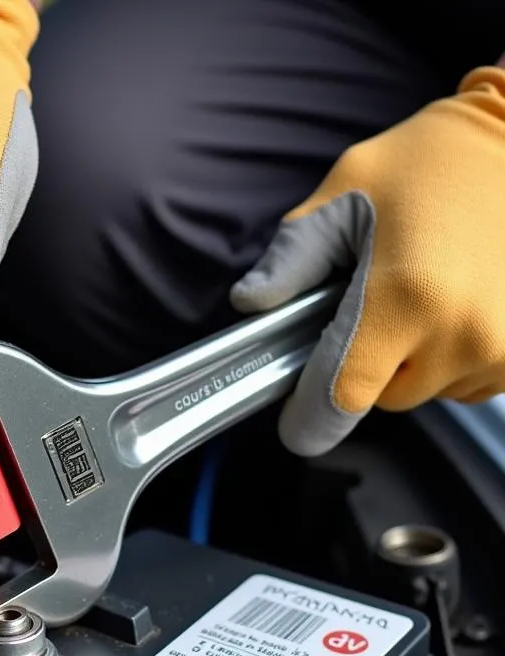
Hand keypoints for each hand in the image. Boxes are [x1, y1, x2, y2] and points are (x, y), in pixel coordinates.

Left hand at [230, 66, 504, 455]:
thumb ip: (292, 259)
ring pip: (421, 392)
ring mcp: (501, 348)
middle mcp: (461, 333)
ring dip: (407, 363)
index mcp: (406, 298)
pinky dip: (447, 361)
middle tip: (369, 306)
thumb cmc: (425, 163)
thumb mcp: (343, 195)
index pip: (342, 396)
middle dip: (361, 366)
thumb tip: (251, 304)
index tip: (294, 416)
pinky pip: (463, 385)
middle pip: (379, 398)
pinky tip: (450, 308)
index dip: (309, 415)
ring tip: (418, 296)